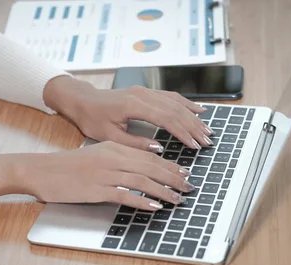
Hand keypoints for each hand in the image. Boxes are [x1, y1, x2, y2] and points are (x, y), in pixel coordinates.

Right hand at [0, 142, 194, 210]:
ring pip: (142, 181)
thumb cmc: (66, 167)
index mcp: (113, 147)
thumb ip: (118, 160)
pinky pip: (125, 195)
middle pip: (151, 167)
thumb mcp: (95, 156)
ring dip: (164, 191)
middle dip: (173, 178)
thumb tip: (140, 170)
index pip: (148, 156)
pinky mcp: (97, 189)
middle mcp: (112, 157)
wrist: (40, 170)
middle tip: (189, 187)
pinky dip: (142, 201)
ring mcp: (105, 173)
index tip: (183, 174)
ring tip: (178, 199)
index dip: (169, 166)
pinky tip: (154, 206)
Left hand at [43, 76, 213, 152]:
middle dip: (193, 126)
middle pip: (175, 110)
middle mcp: (143, 94)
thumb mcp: (110, 136)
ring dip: (193, 117)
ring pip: (176, 102)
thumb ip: (135, 143)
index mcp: (134, 105)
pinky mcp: (146, 92)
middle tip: (207, 141)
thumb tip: (158, 149)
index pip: (166, 118)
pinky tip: (198, 111)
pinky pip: (171, 96)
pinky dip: (186, 104)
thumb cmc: (92, 119)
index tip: (194, 145)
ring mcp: (146, 91)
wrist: (83, 100)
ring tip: (207, 130)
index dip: (183, 133)